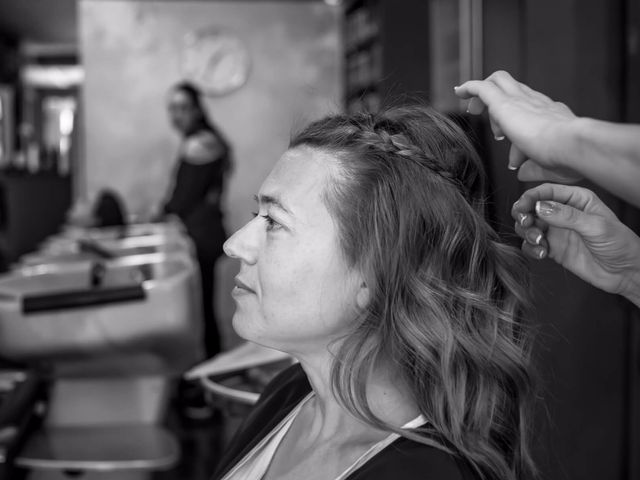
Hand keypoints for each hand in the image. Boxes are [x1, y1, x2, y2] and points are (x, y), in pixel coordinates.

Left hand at [454, 71, 581, 183]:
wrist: (571, 145)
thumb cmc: (567, 158)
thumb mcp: (549, 166)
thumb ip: (533, 168)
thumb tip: (520, 172)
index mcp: (551, 114)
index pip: (530, 111)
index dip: (517, 129)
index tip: (512, 150)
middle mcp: (537, 102)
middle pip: (515, 90)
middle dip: (500, 105)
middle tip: (493, 128)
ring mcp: (520, 99)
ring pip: (499, 81)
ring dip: (484, 96)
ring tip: (472, 111)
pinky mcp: (504, 103)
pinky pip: (483, 87)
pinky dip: (470, 87)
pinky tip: (458, 91)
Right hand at [512, 183, 639, 305]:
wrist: (625, 273)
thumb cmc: (620, 245)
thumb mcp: (596, 227)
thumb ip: (567, 216)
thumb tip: (540, 207)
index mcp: (576, 199)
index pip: (546, 191)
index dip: (530, 198)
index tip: (522, 208)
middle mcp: (563, 213)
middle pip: (531, 207)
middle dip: (524, 216)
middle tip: (527, 225)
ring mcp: (556, 231)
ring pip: (528, 226)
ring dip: (527, 233)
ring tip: (539, 242)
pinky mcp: (552, 248)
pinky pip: (532, 245)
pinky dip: (531, 249)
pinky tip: (542, 254)